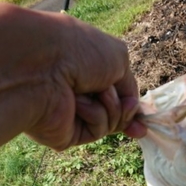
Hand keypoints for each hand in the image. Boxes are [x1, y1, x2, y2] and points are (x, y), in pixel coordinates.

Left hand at [25, 13, 145, 149]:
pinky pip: (96, 131)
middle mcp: (77, 93)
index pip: (115, 94)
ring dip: (110, 106)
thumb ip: (130, 85)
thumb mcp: (118, 58)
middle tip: (118, 97)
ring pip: (111, 122)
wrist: (43, 64)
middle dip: (125, 109)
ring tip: (93, 91)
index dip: (131, 108)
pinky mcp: (65, 134)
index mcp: (85, 70)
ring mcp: (71, 115)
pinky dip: (95, 115)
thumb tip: (134, 108)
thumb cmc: (78, 51)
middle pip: (116, 113)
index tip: (142, 123)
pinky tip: (79, 103)